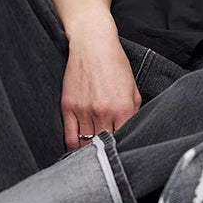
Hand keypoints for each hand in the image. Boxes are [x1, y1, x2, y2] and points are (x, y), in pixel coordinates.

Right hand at [61, 9, 141, 150]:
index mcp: (124, 108)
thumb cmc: (115, 64)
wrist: (92, 45)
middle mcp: (103, 112)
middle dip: (106, 153)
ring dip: (89, 153)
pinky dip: (74, 146)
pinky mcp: (68, 108)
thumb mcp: (133, 88)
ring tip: (93, 157)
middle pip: (104, 146)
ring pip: (85, 145)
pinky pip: (69, 137)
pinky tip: (79, 149)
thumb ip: (134, 112)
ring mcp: (84, 111)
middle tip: (107, 158)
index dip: (123, 149)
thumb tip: (130, 132)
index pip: (124, 140)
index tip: (122, 153)